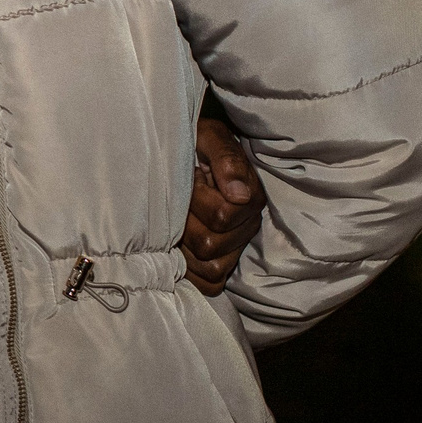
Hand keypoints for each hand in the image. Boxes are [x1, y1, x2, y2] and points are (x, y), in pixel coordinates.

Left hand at [180, 115, 266, 295]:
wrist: (187, 153)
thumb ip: (225, 159)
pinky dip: (192, 273)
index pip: (221, 216)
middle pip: (208, 245)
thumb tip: (238, 194)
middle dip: (184, 224)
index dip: (196, 199)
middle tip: (175, 203)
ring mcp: (234, 247)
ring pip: (210, 268)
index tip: (189, 179)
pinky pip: (210, 284)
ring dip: (184, 249)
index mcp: (248, 197)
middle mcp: (246, 226)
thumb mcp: (209, 137)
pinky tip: (176, 249)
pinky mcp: (220, 262)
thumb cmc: (195, 143)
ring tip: (173, 224)